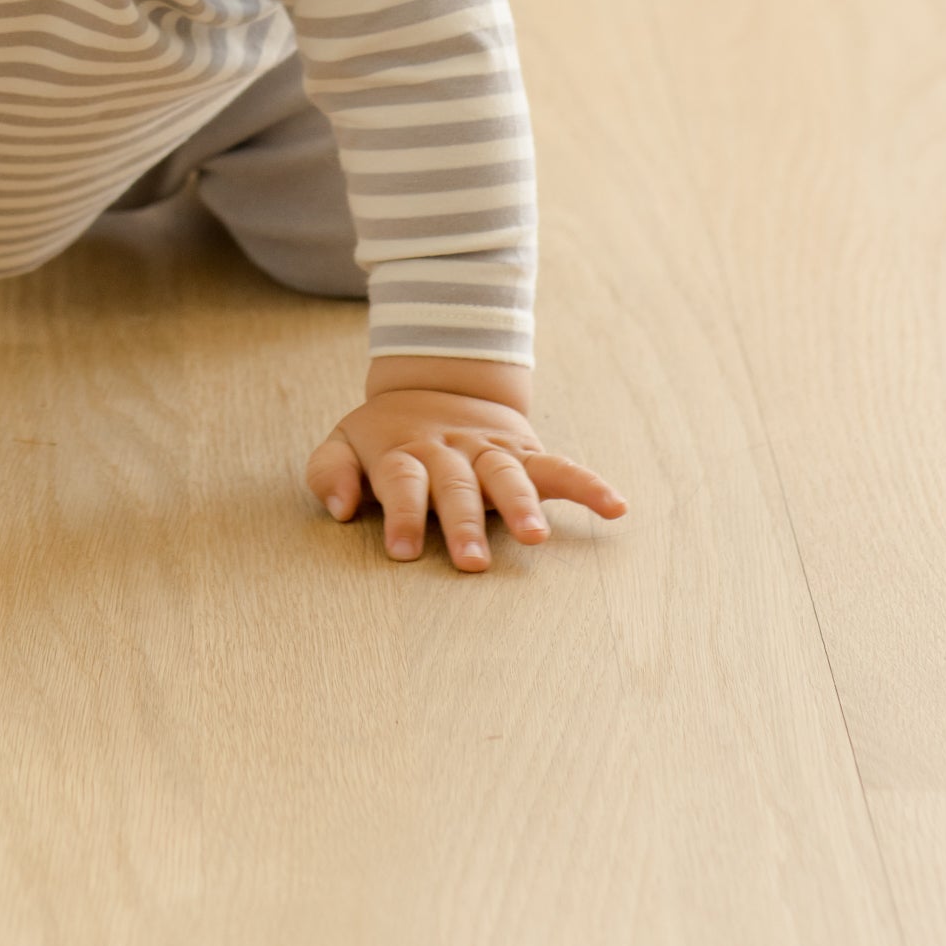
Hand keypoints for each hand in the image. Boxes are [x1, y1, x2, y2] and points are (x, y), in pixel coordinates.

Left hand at [306, 378, 626, 571]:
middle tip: (471, 563)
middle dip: (464, 523)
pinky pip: (559, 468)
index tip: (402, 552)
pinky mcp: (524, 451)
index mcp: (404, 452)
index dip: (402, 514)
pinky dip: (588, 484)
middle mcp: (450, 452)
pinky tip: (615, 508)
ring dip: (522, 505)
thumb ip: (330, 472)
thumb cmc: (384, 435)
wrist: (436, 382)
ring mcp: (489, 450)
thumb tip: (340, 506)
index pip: (402, 482)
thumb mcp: (343, 442)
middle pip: (457, 486)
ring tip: (537, 538)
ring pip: (508, 474)